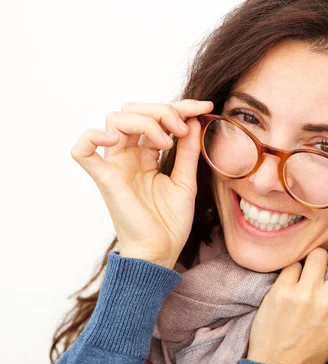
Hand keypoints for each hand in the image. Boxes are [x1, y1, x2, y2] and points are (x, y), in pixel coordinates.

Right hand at [70, 100, 213, 268]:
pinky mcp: (105, 179)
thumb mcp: (186, 180)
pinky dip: (93, 137)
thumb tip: (194, 119)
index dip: (179, 107)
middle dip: (162, 110)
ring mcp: (115, 165)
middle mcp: (127, 156)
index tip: (204, 107)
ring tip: (167, 140)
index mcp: (146, 154)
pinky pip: (82, 151)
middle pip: (133, 111)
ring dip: (145, 121)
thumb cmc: (171, 221)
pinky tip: (117, 139)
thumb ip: (188, 150)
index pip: (155, 117)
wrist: (162, 251)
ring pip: (115, 120)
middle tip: (183, 128)